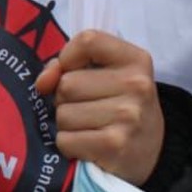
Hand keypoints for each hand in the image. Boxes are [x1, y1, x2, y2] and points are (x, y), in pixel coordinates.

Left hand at [34, 30, 165, 184]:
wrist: (148, 151)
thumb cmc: (117, 105)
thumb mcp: (102, 75)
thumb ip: (66, 66)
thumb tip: (43, 82)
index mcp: (136, 60)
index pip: (87, 40)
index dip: (68, 57)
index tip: (75, 71)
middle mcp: (137, 86)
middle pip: (67, 83)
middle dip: (65, 98)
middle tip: (88, 108)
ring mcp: (129, 116)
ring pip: (63, 113)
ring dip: (67, 123)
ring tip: (90, 127)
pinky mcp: (115, 145)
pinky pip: (65, 139)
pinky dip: (69, 144)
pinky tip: (89, 145)